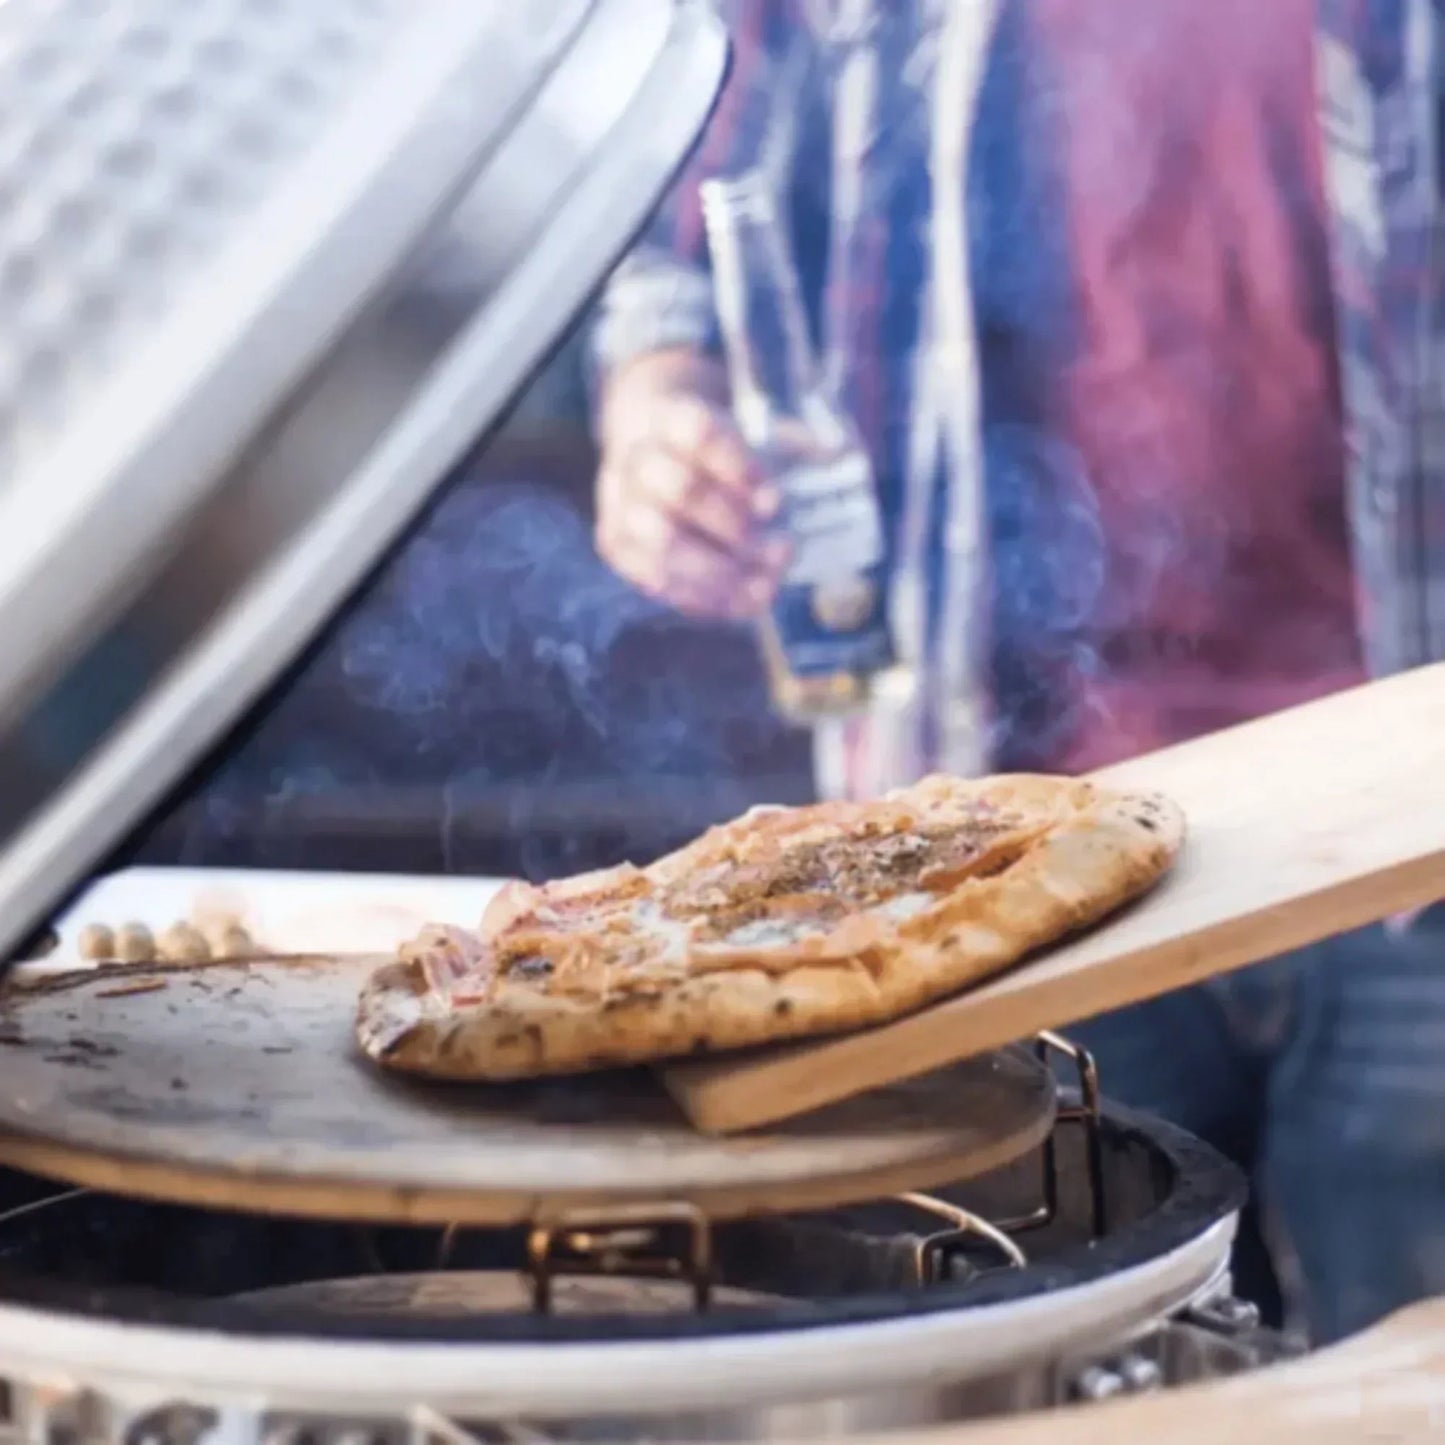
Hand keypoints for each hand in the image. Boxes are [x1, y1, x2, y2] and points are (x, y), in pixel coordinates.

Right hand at [595, 349, 787, 619]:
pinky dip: (706, 597)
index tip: (777, 501)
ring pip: (663, 542)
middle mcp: (636, 457)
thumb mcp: (754, 432)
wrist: (657, 454)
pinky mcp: (618, 545)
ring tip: (770, 583)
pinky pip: (657, 579)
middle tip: (782, 548)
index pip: (699, 432)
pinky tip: (747, 601)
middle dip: (735, 527)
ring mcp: (620, 503)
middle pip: (680, 490)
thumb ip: (796, 444)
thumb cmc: (719, 450)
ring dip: (722, 570)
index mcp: (670, 415)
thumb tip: (844, 452)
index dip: (739, 467)